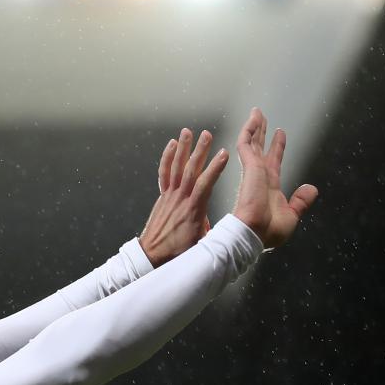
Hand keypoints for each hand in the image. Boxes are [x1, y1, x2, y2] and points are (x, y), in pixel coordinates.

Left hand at [139, 126, 228, 265]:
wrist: (152, 253)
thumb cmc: (178, 251)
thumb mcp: (202, 244)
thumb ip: (216, 230)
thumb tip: (232, 227)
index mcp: (193, 209)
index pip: (205, 184)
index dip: (214, 168)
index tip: (224, 153)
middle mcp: (180, 198)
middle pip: (190, 170)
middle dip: (200, 151)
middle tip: (207, 134)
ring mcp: (170, 195)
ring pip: (176, 167)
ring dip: (183, 148)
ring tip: (188, 131)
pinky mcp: (163, 195)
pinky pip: (164, 173)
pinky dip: (167, 158)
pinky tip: (172, 144)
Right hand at [231, 108, 318, 248]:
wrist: (254, 234)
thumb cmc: (268, 232)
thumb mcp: (292, 216)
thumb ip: (301, 201)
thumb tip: (311, 188)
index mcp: (269, 187)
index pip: (273, 161)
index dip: (277, 147)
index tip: (280, 133)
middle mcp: (260, 176)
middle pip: (260, 148)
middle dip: (261, 133)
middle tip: (261, 117)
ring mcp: (253, 171)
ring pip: (252, 142)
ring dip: (255, 126)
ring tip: (257, 112)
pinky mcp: (249, 167)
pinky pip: (246, 144)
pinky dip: (249, 130)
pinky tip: (252, 119)